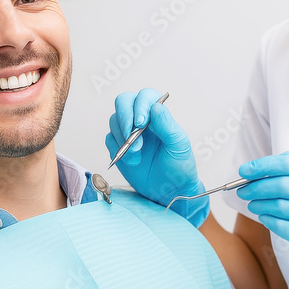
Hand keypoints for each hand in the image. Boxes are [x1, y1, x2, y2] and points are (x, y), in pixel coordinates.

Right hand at [105, 89, 208, 227]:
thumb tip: (156, 106)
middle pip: (123, 101)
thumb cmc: (179, 166)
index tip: (141, 123)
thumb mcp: (179, 145)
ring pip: (114, 121)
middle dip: (125, 117)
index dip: (140, 105)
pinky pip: (109, 139)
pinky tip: (132, 161)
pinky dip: (117, 149)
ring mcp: (128, 132)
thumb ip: (167, 125)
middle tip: (131, 136)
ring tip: (137, 155)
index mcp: (158, 114)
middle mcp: (141, 119)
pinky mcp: (118, 147)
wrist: (169, 192)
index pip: (144, 97)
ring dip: (123, 138)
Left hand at [237, 152, 288, 288]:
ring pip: (280, 206)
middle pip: (282, 184)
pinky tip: (264, 217)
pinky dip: (269, 220)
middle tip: (242, 189)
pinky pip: (283, 226)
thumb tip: (264, 168)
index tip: (245, 170)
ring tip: (252, 204)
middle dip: (256, 186)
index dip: (263, 165)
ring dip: (260, 204)